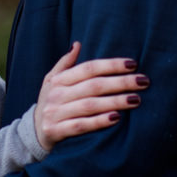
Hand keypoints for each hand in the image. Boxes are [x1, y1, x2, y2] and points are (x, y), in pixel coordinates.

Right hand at [33, 41, 147, 150]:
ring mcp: (56, 113)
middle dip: (120, 83)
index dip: (111, 65)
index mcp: (58, 79)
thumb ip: (65, 63)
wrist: (32, 132)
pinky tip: (116, 118)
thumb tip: (78, 44)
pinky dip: (99, 121)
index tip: (133, 64)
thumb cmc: (51, 102)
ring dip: (115, 102)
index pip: (88, 68)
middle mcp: (56, 94)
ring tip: (136, 99)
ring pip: (90, 105)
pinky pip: (81, 125)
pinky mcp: (56, 131)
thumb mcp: (52, 80)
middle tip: (143, 81)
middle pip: (93, 86)